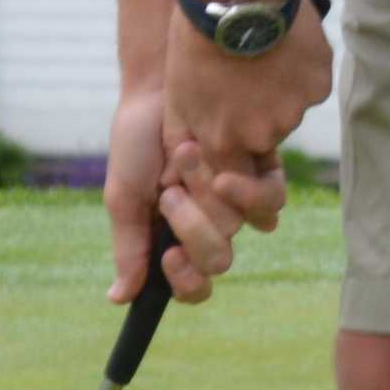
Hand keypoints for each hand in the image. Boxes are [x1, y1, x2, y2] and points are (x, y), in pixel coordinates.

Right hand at [107, 78, 287, 307]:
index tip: (169, 256)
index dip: (187, 282)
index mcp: (176, 240)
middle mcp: (211, 226)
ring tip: (186, 160)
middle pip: (219, 259)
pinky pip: (272, 197)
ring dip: (209, 195)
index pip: (195, 286)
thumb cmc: (135, 144)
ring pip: (241, 228)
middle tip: (168, 191)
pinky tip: (220, 164)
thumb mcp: (123, 197)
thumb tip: (118, 299)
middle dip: (191, 225)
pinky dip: (245, 185)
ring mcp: (236, 201)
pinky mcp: (259, 171)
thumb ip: (127, 247)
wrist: (155, 91)